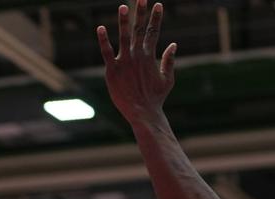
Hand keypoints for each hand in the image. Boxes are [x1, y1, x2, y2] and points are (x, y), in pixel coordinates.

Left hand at [98, 0, 176, 123]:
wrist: (142, 113)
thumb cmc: (155, 98)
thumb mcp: (167, 79)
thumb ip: (169, 61)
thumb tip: (173, 44)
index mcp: (150, 56)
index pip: (154, 32)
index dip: (156, 18)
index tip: (158, 5)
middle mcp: (137, 55)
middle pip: (140, 29)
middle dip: (141, 13)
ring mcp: (124, 61)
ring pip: (124, 37)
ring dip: (123, 21)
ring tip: (123, 6)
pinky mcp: (112, 70)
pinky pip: (106, 52)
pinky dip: (103, 39)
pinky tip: (100, 28)